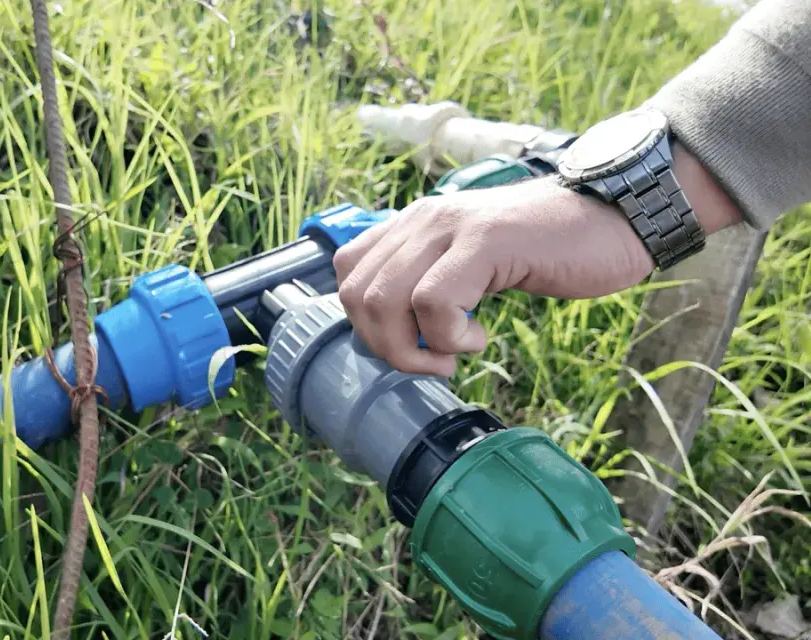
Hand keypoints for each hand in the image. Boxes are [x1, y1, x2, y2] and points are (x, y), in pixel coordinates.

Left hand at [333, 177, 654, 377]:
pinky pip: (432, 303)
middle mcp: (422, 219)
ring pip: (381, 300)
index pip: (346, 273)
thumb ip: (431, 281)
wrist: (613, 219)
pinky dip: (449, 337)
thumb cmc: (548, 250)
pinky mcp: (484, 243)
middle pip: (354, 294)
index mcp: (414, 224)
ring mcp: (450, 227)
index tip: (410, 342)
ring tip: (455, 353)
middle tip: (433, 359)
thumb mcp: (473, 264)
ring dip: (413, 348)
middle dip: (385, 346)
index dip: (366, 322)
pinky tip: (481, 336)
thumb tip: (393, 333)